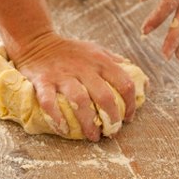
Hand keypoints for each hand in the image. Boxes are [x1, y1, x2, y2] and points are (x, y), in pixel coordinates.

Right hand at [7, 32, 135, 140]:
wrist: (37, 42)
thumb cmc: (71, 51)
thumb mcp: (96, 50)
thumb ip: (116, 62)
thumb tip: (141, 80)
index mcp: (100, 61)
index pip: (124, 82)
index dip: (130, 104)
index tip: (128, 118)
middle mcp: (83, 67)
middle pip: (104, 95)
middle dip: (111, 118)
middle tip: (111, 132)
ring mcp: (62, 75)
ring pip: (79, 101)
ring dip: (88, 123)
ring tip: (92, 136)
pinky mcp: (43, 81)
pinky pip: (49, 102)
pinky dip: (56, 118)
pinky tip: (63, 129)